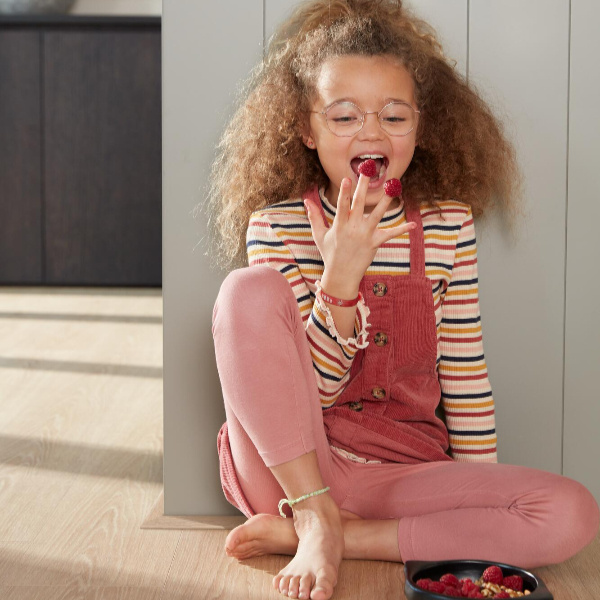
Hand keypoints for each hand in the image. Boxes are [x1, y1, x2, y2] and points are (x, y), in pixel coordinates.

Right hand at [304, 174, 416, 291]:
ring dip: (386, 200)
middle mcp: (353, 228)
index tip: (347, 178)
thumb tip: (306, 200)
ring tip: (393, 186)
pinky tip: (414, 224)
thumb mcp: (319, 235)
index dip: (344, 192)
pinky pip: (390, 234)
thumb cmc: (329, 253)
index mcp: (339, 225)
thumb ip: (314, 216)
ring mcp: (365, 235)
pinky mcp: (375, 243)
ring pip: (377, 214)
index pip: (342, 205)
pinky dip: (402, 229)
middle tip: (369, 169)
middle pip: (359, 203)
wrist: (341, 275)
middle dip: (364, 185)